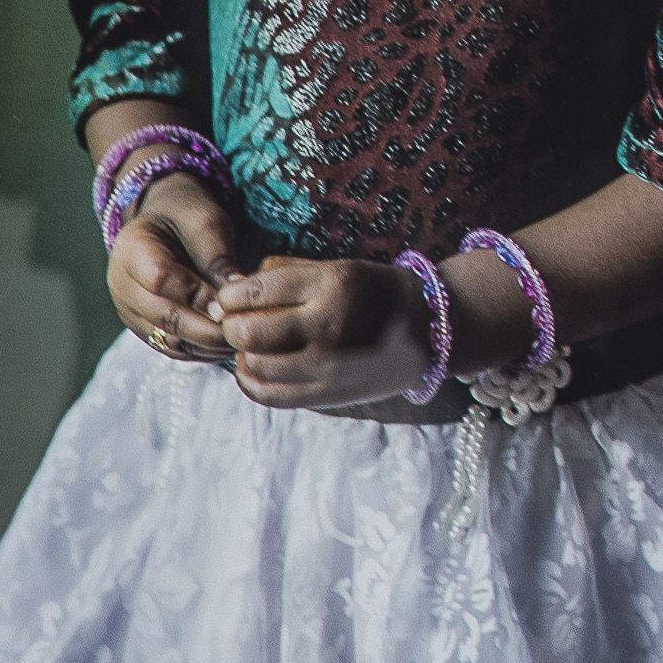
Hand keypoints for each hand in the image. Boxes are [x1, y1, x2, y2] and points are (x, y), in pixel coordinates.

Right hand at [108, 172, 248, 365]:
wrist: (165, 223)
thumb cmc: (187, 217)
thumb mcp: (206, 222)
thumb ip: (217, 257)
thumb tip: (235, 293)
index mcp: (131, 248)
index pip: (161, 278)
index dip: (198, 295)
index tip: (231, 304)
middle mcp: (122, 285)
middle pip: (163, 316)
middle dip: (207, 328)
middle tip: (243, 329)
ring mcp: (130, 311)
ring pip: (167, 339)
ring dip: (206, 344)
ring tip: (240, 339)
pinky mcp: (144, 329)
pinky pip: (171, 348)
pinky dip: (200, 350)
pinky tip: (226, 344)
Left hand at [207, 253, 447, 411]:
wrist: (432, 330)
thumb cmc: (376, 292)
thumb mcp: (338, 266)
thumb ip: (284, 273)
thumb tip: (231, 293)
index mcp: (332, 284)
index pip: (255, 291)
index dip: (230, 296)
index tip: (231, 299)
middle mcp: (329, 325)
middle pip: (248, 332)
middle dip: (232, 325)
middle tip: (237, 322)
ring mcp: (330, 365)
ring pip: (256, 365)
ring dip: (243, 354)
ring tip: (251, 345)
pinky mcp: (329, 394)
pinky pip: (271, 395)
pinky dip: (252, 382)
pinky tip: (255, 369)